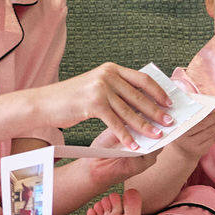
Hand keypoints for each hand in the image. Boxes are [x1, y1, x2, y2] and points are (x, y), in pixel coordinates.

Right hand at [32, 63, 173, 148]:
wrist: (44, 102)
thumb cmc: (71, 98)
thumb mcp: (96, 87)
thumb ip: (116, 90)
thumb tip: (141, 103)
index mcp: (111, 69)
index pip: (142, 79)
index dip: (158, 92)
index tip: (169, 103)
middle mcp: (108, 75)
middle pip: (140, 96)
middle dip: (156, 111)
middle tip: (169, 122)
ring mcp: (100, 88)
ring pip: (129, 112)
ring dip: (145, 126)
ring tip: (156, 136)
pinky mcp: (93, 104)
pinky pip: (115, 123)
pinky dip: (126, 136)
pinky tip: (134, 146)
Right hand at [165, 106, 214, 162]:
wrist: (179, 152)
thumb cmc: (182, 131)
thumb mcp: (180, 122)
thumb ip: (189, 112)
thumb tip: (207, 103)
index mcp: (177, 127)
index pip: (193, 118)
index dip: (205, 112)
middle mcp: (182, 138)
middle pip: (203, 125)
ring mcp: (192, 145)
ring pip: (210, 133)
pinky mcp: (200, 150)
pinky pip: (213, 139)